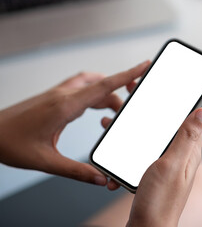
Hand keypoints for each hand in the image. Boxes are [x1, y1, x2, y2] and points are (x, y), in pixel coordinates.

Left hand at [0, 60, 149, 186]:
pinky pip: (82, 88)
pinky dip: (95, 93)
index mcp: (65, 106)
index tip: (144, 66)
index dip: (127, 75)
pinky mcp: (54, 97)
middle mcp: (63, 95)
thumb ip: (76, 171)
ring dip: (107, 94)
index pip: (104, 86)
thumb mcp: (45, 161)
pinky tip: (95, 106)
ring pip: (92, 86)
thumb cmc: (10, 143)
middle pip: (102, 86)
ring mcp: (58, 94)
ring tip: (115, 112)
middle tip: (133, 104)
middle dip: (123, 90)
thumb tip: (100, 179)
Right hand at [127, 102, 201, 226]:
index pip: (199, 119)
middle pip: (179, 122)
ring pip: (162, 133)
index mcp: (190, 151)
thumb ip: (187, 138)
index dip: (199, 98)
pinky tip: (131, 136)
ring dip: (152, 119)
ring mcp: (169, 161)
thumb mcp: (173, 165)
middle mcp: (182, 155)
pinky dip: (141, 137)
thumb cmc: (159, 202)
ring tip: (141, 107)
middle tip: (159, 90)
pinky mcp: (156, 169)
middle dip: (170, 104)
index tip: (195, 82)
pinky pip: (150, 146)